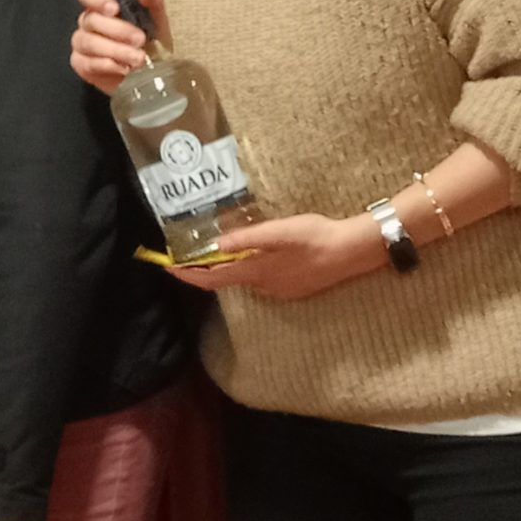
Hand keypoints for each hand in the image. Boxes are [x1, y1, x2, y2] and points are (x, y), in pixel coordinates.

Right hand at [71, 0, 161, 93]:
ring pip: (88, 42)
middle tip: (140, 39)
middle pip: (91, 20)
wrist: (149, 71)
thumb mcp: (157, 19)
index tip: (114, 9)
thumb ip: (152, 1)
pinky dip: (107, 66)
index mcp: (103, 4)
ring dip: (116, 50)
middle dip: (118, 30)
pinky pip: (87, 63)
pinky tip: (124, 68)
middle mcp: (88, 21)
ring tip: (138, 58)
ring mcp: (82, 43)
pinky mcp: (81, 64)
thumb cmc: (150, 40)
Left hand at [167, 213, 382, 299]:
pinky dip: (248, 269)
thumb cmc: (315, 237)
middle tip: (186, 256)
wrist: (352, 251)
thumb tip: (216, 244)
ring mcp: (280, 289)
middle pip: (226, 281)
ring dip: (227, 269)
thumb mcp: (278, 232)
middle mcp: (264, 286)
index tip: (168, 268)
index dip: (188, 275)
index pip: (212, 279)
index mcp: (256, 272)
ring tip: (214, 252)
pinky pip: (262, 280)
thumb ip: (246, 238)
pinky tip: (253, 256)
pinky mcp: (293, 286)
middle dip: (203, 271)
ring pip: (245, 280)